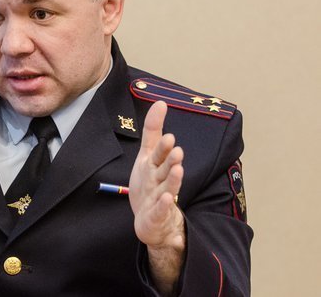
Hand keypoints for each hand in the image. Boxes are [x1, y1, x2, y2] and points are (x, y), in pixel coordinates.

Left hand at [129, 101, 184, 294]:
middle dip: (171, 160)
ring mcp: (160, 198)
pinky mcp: (156, 215)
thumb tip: (161, 102)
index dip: (163, 146)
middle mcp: (160, 181)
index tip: (169, 136)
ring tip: (178, 170)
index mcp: (157, 166)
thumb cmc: (150, 185)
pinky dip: (164, 205)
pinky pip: (160, 210)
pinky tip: (168, 199)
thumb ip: (152, 131)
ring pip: (167, 188)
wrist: (153, 222)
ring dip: (173, 179)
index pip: (159, 154)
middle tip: (177, 150)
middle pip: (165, 169)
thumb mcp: (147, 156)